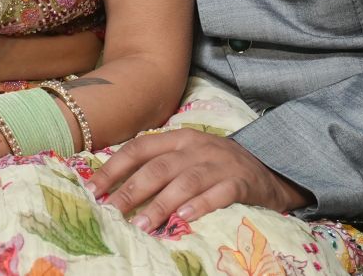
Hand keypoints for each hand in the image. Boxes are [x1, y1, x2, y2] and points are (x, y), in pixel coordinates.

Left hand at [88, 129, 309, 230]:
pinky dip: (200, 205)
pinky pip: (219, 193)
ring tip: (142, 225)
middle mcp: (196, 147)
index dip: (114, 168)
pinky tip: (184, 218)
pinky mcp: (240, 182)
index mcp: (178, 138)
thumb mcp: (187, 156)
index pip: (139, 149)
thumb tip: (114, 188)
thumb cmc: (216, 166)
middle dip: (131, 190)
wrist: (268, 168)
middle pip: (158, 167)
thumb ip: (157, 165)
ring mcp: (219, 164)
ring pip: (184, 182)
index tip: (94, 190)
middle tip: (112, 212)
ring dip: (160, 204)